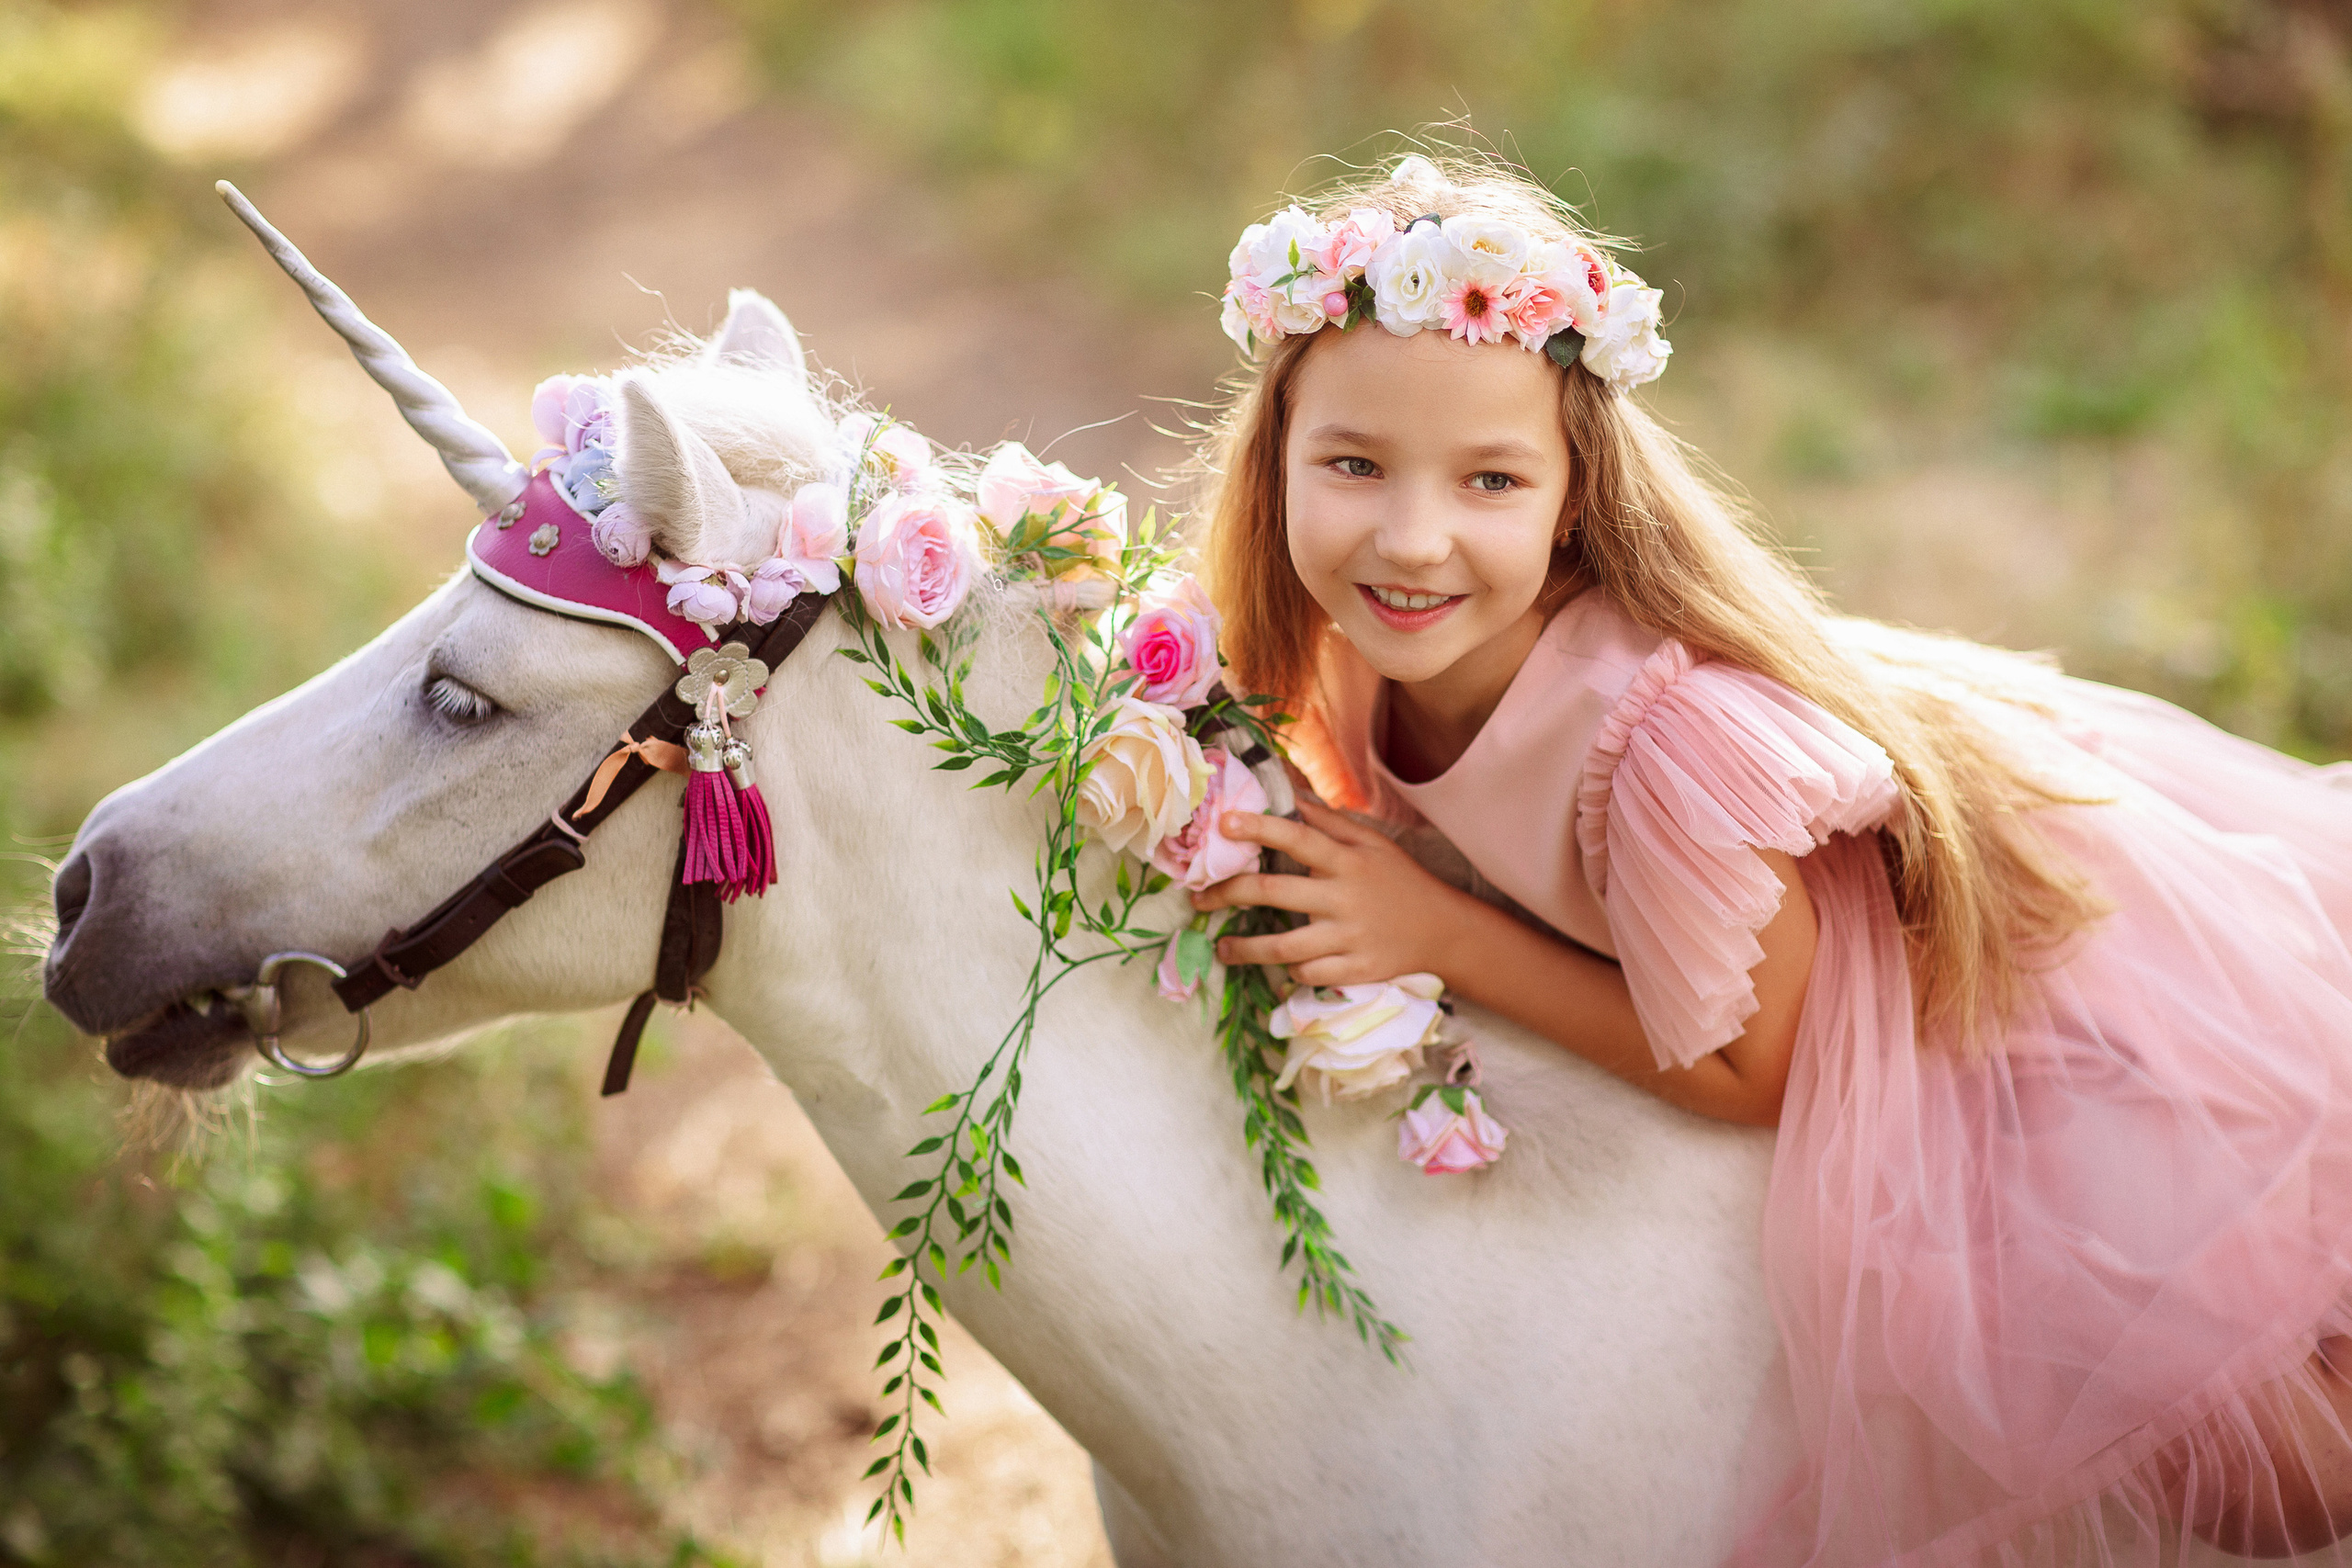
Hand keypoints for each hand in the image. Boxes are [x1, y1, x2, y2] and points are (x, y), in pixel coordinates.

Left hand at [1190, 798, 1475, 985]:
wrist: (1443, 931)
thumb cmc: (1399, 880)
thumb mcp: (1372, 844)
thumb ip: (1328, 822)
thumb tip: (1287, 793)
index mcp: (1348, 861)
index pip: (1298, 838)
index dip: (1260, 828)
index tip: (1224, 824)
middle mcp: (1344, 898)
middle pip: (1275, 893)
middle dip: (1229, 893)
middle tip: (1199, 898)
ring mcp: (1349, 938)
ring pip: (1285, 948)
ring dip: (1245, 949)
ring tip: (1222, 947)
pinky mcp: (1355, 971)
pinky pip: (1308, 974)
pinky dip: (1290, 971)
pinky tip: (1276, 967)